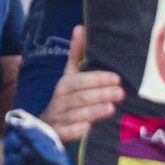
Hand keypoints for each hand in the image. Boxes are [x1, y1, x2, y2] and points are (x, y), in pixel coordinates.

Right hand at [39, 26, 123, 142]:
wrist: (44, 128)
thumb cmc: (65, 99)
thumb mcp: (69, 76)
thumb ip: (76, 54)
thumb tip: (80, 27)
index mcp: (64, 85)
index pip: (79, 80)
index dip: (97, 79)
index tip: (117, 79)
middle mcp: (59, 102)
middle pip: (78, 97)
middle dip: (99, 94)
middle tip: (120, 93)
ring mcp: (57, 119)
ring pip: (74, 115)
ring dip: (92, 111)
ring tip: (111, 109)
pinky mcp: (56, 136)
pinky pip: (64, 133)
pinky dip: (74, 131)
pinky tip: (87, 129)